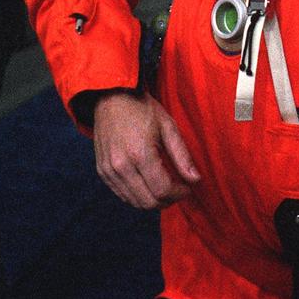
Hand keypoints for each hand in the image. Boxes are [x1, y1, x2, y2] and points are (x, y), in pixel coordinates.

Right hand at [92, 90, 199, 209]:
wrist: (110, 96)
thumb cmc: (141, 108)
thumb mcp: (167, 125)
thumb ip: (182, 155)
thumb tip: (195, 179)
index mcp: (140, 154)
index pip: (163, 190)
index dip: (179, 193)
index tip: (187, 187)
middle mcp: (121, 166)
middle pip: (149, 202)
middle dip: (168, 200)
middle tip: (177, 189)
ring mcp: (109, 170)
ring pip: (135, 202)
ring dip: (153, 200)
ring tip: (164, 186)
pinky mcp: (102, 171)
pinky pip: (122, 195)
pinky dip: (137, 195)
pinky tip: (147, 183)